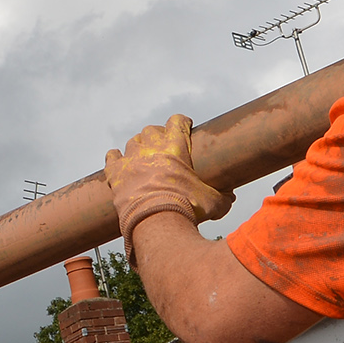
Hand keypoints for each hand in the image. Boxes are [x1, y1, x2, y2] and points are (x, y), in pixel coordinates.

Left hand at [105, 116, 229, 238]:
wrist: (157, 221)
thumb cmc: (188, 208)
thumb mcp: (214, 202)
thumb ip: (224, 196)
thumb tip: (232, 198)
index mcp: (175, 146)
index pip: (177, 120)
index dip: (181, 122)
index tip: (185, 127)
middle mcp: (151, 147)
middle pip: (151, 130)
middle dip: (157, 135)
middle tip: (164, 147)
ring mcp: (131, 159)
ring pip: (132, 142)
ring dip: (138, 147)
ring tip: (144, 157)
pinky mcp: (116, 174)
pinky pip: (111, 158)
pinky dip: (115, 159)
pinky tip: (118, 161)